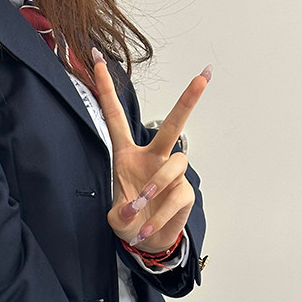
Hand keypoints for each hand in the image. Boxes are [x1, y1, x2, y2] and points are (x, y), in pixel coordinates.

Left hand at [91, 51, 211, 253]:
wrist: (146, 240)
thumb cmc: (129, 219)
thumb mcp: (115, 218)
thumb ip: (118, 214)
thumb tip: (130, 209)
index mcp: (127, 155)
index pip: (115, 118)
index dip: (107, 90)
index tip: (98, 61)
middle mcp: (152, 158)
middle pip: (172, 125)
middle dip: (187, 101)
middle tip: (203, 78)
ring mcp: (171, 173)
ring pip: (173, 165)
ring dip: (154, 187)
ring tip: (137, 209)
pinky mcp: (184, 192)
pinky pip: (175, 196)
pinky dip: (158, 215)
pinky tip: (145, 230)